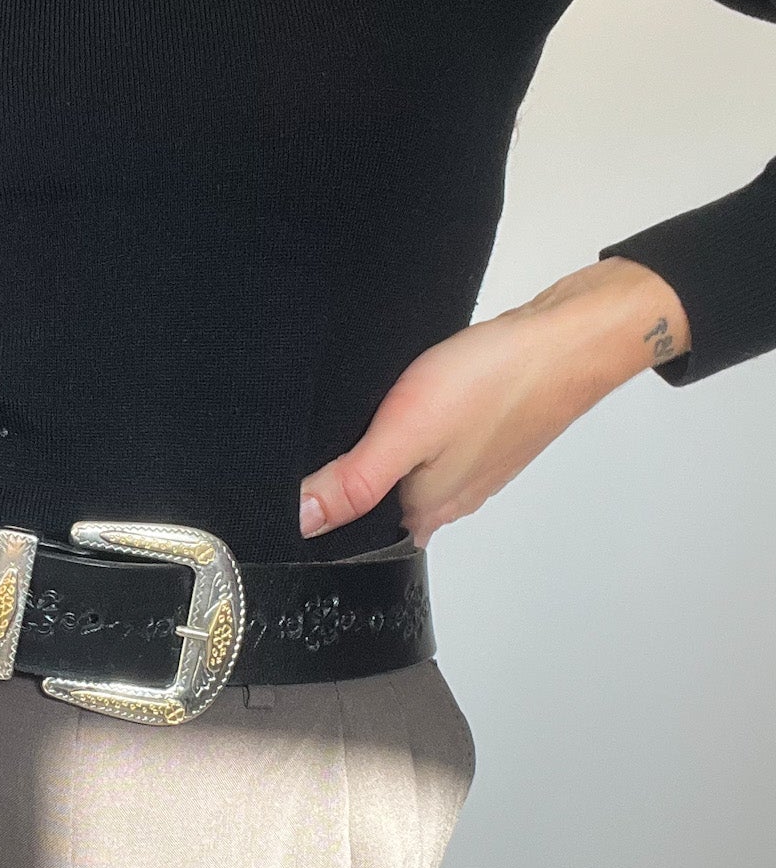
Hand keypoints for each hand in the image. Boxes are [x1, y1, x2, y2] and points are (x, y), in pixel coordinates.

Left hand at [298, 258, 690, 548]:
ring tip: (362, 413)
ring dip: (385, 446)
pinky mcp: (487, 434)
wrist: (569, 339)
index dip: (324, 503)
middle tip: (325, 433)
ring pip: (410, 469)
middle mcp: (451, 500)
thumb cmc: (494, 381)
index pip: (356, 529)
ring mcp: (474, 468)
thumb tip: (301, 522)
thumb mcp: (405, 431)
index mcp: (425, 511)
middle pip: (382, 500)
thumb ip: (354, 481)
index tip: (298, 472)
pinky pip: (437, 442)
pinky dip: (417, 426)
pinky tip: (409, 399)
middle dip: (351, 473)